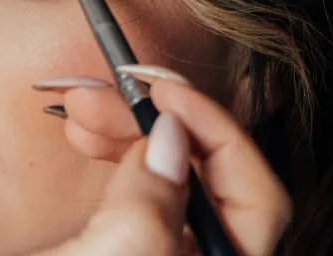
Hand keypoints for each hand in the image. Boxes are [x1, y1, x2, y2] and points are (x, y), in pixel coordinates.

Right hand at [32, 65, 291, 255]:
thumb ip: (146, 212)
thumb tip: (173, 141)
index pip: (252, 198)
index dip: (215, 133)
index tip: (162, 92)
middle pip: (208, 178)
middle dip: (154, 123)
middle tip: (104, 95)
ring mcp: (158, 253)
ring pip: (170, 175)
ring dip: (128, 130)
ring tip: (80, 108)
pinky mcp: (125, 243)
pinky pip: (139, 185)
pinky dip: (115, 151)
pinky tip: (86, 136)